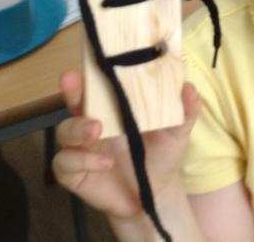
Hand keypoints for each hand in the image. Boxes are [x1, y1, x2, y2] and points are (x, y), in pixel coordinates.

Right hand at [53, 70, 199, 222]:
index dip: (90, 71)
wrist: (155, 194)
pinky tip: (105, 163)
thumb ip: (185, 111)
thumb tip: (189, 87)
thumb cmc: (161, 155)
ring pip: (64, 131)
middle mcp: (92, 123)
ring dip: (77, 127)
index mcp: (113, 108)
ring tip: (96, 130)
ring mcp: (80, 147)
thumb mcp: (177, 132)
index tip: (90, 59)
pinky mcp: (74, 173)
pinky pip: (65, 163)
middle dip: (71, 90)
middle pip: (73, 102)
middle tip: (72, 79)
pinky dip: (83, 160)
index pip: (97, 84)